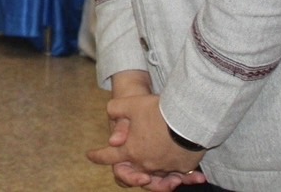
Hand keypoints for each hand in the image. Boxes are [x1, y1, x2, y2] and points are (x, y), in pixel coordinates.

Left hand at [87, 83, 203, 187]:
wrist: (189, 119)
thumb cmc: (158, 111)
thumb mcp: (131, 104)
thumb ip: (116, 109)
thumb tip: (111, 117)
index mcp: (130, 150)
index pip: (108, 156)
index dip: (98, 156)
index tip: (91, 155)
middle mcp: (145, 163)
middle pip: (134, 172)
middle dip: (130, 173)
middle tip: (132, 170)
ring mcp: (164, 167)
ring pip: (156, 176)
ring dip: (156, 176)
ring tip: (157, 170)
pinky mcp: (182, 167)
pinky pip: (177, 174)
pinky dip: (178, 174)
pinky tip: (179, 169)